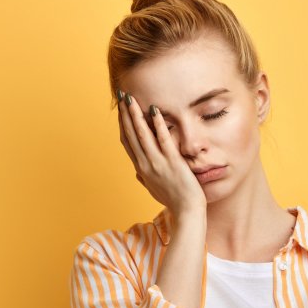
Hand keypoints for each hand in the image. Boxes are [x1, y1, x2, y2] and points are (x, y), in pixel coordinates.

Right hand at [117, 90, 205, 214]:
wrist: (186, 211)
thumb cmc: (172, 200)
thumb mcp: (154, 189)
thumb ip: (144, 178)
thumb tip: (137, 172)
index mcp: (141, 168)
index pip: (127, 142)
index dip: (122, 124)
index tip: (121, 110)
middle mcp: (145, 164)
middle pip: (131, 134)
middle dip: (125, 114)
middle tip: (122, 96)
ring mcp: (158, 163)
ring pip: (142, 134)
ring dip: (135, 115)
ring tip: (131, 99)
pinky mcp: (172, 162)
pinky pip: (163, 140)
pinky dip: (158, 124)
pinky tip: (155, 110)